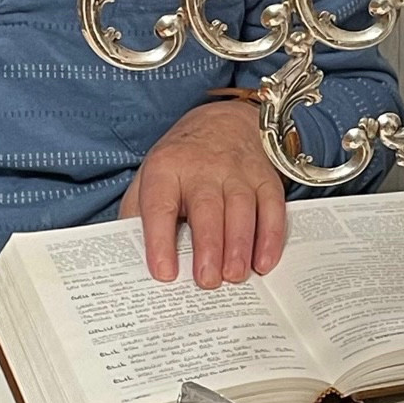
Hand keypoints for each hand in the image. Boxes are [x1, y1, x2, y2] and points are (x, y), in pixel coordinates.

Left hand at [122, 101, 286, 288]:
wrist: (225, 121)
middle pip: (206, 208)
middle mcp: (203, 168)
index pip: (160, 205)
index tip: (164, 273)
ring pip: (241, 208)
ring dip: (240, 245)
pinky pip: (272, 207)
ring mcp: (237, 172)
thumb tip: (131, 260)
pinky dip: (270, 236)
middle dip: (208, 246)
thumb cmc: (182, 162)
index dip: (160, 240)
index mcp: (166, 169)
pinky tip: (264, 262)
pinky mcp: (265, 178)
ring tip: (234, 276)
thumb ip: (137, 215)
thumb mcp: (149, 177)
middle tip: (207, 281)